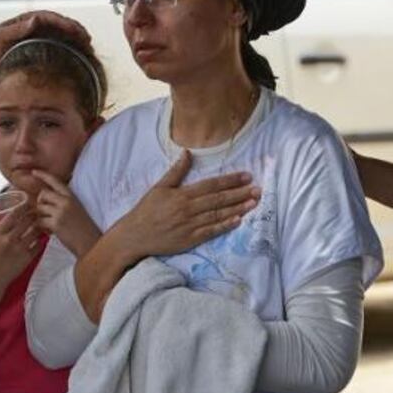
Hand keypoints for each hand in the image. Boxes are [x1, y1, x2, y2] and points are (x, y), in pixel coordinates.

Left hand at [0, 11, 91, 84]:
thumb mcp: (2, 37)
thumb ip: (18, 28)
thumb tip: (37, 20)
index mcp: (28, 21)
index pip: (53, 18)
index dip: (68, 24)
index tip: (78, 32)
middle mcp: (35, 28)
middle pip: (61, 27)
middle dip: (77, 32)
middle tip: (88, 42)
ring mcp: (37, 41)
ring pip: (61, 39)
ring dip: (75, 44)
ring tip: (88, 52)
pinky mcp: (37, 53)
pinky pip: (56, 51)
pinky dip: (68, 54)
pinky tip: (76, 63)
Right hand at [0, 204, 41, 288]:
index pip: (14, 214)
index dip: (23, 207)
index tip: (28, 203)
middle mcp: (9, 240)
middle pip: (27, 221)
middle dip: (34, 214)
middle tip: (38, 211)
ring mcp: (19, 250)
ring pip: (35, 232)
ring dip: (40, 226)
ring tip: (41, 223)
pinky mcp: (27, 258)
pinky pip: (39, 245)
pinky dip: (41, 240)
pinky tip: (41, 237)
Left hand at [32, 170, 100, 257]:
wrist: (91, 243)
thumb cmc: (84, 229)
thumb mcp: (77, 209)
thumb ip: (64, 202)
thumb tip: (47, 199)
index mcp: (72, 197)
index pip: (55, 181)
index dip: (43, 175)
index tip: (34, 172)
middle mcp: (66, 202)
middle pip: (43, 194)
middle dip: (40, 203)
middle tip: (44, 213)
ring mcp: (61, 212)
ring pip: (40, 207)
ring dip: (40, 216)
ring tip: (47, 224)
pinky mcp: (56, 224)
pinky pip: (39, 221)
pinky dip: (40, 226)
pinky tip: (47, 231)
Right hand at [115, 150, 259, 259]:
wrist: (135, 236)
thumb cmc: (146, 210)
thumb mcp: (159, 187)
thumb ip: (176, 171)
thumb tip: (188, 153)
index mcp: (182, 195)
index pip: (211, 185)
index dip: (230, 180)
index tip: (246, 176)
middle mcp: (188, 209)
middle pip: (219, 200)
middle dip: (240, 193)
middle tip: (258, 189)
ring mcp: (190, 225)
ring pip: (218, 215)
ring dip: (238, 208)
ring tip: (254, 203)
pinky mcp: (190, 239)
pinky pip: (211, 231)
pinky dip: (225, 226)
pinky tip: (239, 221)